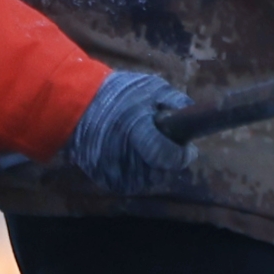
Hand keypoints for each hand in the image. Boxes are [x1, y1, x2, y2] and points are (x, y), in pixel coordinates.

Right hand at [63, 68, 199, 197]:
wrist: (78, 102)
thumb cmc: (119, 93)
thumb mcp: (152, 88)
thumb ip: (176, 102)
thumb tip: (196, 116)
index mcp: (135, 128)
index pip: (166, 155)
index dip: (182, 155)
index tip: (188, 149)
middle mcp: (121, 152)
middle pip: (159, 173)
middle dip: (169, 163)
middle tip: (169, 149)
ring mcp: (109, 167)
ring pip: (145, 183)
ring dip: (154, 171)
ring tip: (153, 153)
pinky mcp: (101, 176)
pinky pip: (128, 185)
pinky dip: (137, 176)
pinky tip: (137, 160)